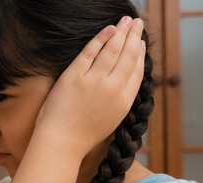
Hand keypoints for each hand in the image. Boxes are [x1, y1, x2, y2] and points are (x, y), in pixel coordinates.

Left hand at [35, 16, 145, 155]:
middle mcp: (114, 89)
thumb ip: (118, 101)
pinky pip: (90, 51)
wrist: (61, 143)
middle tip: (138, 23)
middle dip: (134, 37)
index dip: (140, 54)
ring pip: (113, 50)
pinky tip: (108, 28)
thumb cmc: (81, 135)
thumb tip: (122, 85)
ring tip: (127, 20)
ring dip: (121, 32)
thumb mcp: (110, 120)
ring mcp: (94, 81)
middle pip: (128, 56)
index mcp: (124, 102)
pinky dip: (101, 38)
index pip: (137, 72)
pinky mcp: (75, 76)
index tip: (141, 43)